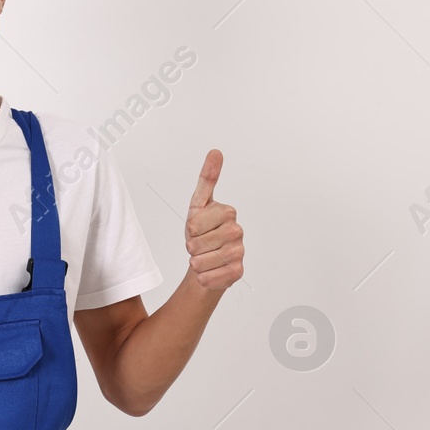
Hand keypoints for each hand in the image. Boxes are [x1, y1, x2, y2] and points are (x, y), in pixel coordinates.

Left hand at [185, 150, 242, 291]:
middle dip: (192, 246)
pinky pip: (208, 277)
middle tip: (200, 244)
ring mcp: (239, 253)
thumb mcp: (199, 204)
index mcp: (228, 212)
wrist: (207, 261)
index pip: (194, 224)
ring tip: (204, 257)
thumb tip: (216, 152)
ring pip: (201, 262)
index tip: (197, 228)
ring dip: (196, 262)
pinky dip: (203, 276)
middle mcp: (237, 231)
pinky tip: (210, 270)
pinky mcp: (237, 272)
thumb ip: (207, 178)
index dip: (190, 229)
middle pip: (197, 243)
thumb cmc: (202, 232)